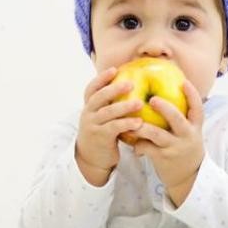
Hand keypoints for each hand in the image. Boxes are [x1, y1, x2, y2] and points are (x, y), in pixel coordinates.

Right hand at [74, 67, 143, 186]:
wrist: (91, 158)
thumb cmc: (102, 133)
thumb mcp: (102, 117)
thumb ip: (110, 104)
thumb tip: (130, 85)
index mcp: (89, 106)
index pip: (91, 88)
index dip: (101, 78)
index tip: (114, 69)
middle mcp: (88, 113)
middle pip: (99, 97)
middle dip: (115, 89)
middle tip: (131, 84)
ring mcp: (92, 125)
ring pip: (108, 112)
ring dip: (124, 106)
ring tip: (139, 103)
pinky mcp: (100, 137)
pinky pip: (114, 128)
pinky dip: (126, 124)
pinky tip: (139, 122)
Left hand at [130, 80, 204, 206]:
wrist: (188, 178)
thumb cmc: (184, 149)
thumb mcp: (189, 134)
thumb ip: (182, 118)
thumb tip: (165, 94)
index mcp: (195, 127)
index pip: (197, 108)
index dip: (192, 94)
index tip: (184, 81)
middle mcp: (187, 136)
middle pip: (177, 119)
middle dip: (164, 108)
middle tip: (153, 99)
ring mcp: (175, 148)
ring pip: (156, 134)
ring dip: (142, 126)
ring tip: (132, 120)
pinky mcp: (163, 159)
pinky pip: (146, 148)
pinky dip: (137, 143)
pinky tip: (130, 142)